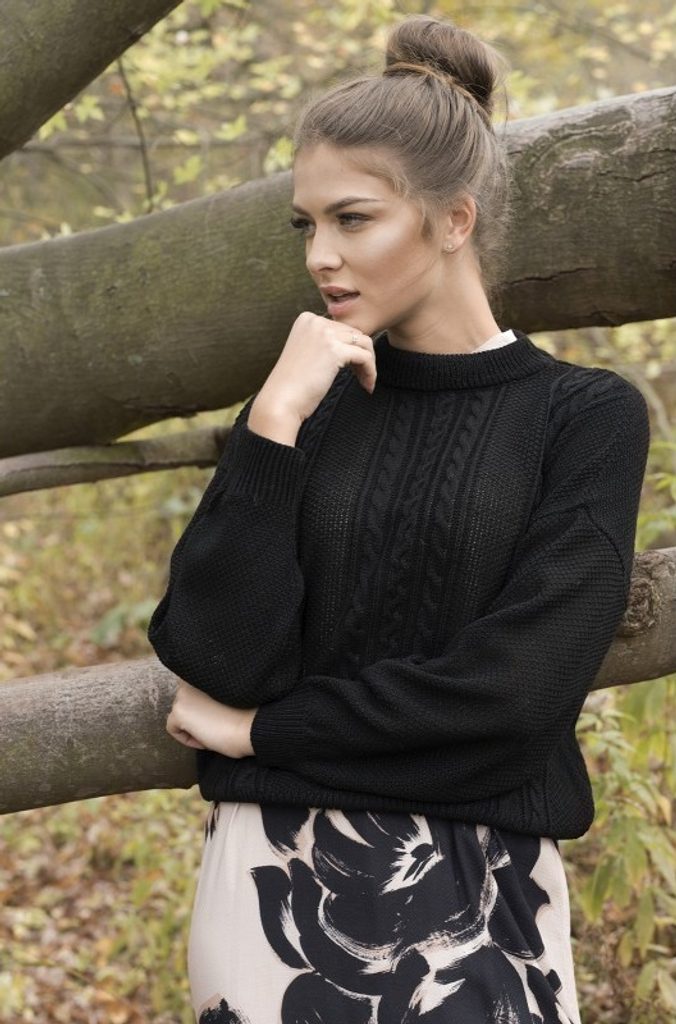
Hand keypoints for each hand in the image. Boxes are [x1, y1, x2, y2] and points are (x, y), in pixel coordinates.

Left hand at [165, 678, 256, 758]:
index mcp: (204, 669)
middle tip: (217, 723)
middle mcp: (190, 678)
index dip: (205, 704)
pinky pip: (173, 729)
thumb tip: (202, 704)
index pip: (194, 690)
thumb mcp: (230, 692)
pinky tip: (206, 738)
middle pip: (186, 703)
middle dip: (198, 715)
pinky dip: (187, 738)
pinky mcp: (178, 712)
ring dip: (193, 725)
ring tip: (214, 730)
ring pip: (180, 715)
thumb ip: (212, 691)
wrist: (252, 725)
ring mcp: (182, 694)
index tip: (219, 712)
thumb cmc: (249, 712)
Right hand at [254, 311, 375, 423]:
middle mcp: (315, 321)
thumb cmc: (293, 384)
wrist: (281, 401)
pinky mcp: (335, 350)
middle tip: (361, 377)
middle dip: (362, 356)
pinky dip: (370, 372)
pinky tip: (367, 385)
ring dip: (369, 364)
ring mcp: (325, 334)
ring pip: (364, 344)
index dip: (351, 348)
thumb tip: (357, 343)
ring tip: (365, 382)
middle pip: (355, 334)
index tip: (352, 368)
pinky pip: (365, 357)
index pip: (342, 328)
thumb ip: (326, 343)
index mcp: (307, 319)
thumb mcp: (308, 353)